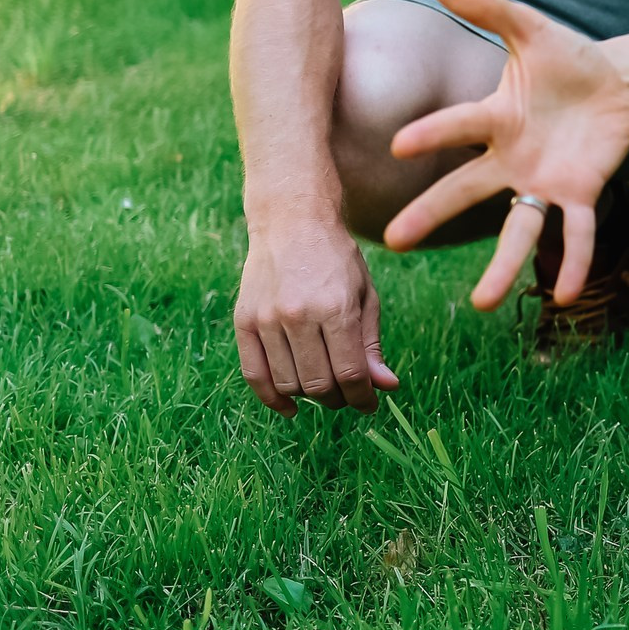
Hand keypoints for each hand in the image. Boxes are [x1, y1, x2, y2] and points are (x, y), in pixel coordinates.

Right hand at [234, 213, 397, 413]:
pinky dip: (272, 399)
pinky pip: (254, 375)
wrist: (292, 221)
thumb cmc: (337, 259)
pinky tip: (290, 407)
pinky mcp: (243, 321)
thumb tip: (385, 387)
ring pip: (288, 384)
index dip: (362, 398)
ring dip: (309, 397)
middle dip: (338, 398)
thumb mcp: (366, 295)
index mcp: (336, 308)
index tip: (369, 404)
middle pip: (318, 384)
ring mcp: (267, 319)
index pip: (350, 373)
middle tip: (348, 394)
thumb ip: (371, 343)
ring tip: (323, 388)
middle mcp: (298, 316)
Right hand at [381, 0, 628, 309]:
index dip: (430, 134)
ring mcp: (543, 182)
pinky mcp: (580, 194)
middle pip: (466, 191)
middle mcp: (510, 158)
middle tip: (394, 241)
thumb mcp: (530, 29)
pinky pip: (575, 233)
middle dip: (432, 214)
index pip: (457, 127)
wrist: (617, 84)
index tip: (396, 148)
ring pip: (519, 228)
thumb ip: (490, 8)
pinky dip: (573, 262)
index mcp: (494, 118)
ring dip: (501, 267)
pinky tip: (569, 294)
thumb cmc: (566, 60)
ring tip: (482, 303)